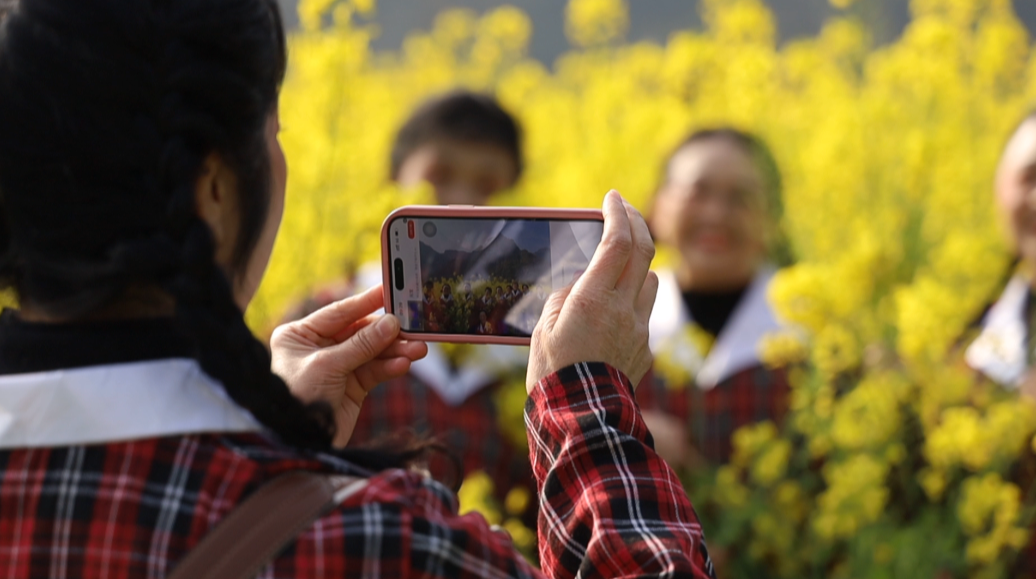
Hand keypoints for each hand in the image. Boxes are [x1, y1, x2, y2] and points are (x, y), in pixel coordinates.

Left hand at [270, 285, 427, 446]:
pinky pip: (375, 371)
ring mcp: (336, 367)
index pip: (339, 312)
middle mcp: (318, 348)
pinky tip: (404, 364)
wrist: (296, 444)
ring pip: (372, 352)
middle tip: (413, 327)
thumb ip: (361, 344)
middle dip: (387, 333)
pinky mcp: (351, 387)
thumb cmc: (297, 400)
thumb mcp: (326, 366)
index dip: (366, 301)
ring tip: (418, 349)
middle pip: (360, 332)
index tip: (390, 290)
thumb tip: (391, 323)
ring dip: (395, 351)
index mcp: (300, 335)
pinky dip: (390, 368)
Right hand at [527, 190, 657, 391]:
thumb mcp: (542, 330)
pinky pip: (643, 315)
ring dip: (637, 267)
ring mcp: (639, 329)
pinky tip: (609, 320)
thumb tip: (579, 290)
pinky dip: (631, 305)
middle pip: (644, 251)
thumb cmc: (552, 375)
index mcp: (594, 298)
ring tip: (616, 269)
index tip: (612, 197)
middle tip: (624, 210)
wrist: (581, 421)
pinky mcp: (644, 350)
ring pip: (650, 281)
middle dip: (636, 223)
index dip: (618, 213)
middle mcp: (624, 308)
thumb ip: (563, 299)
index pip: (617, 241)